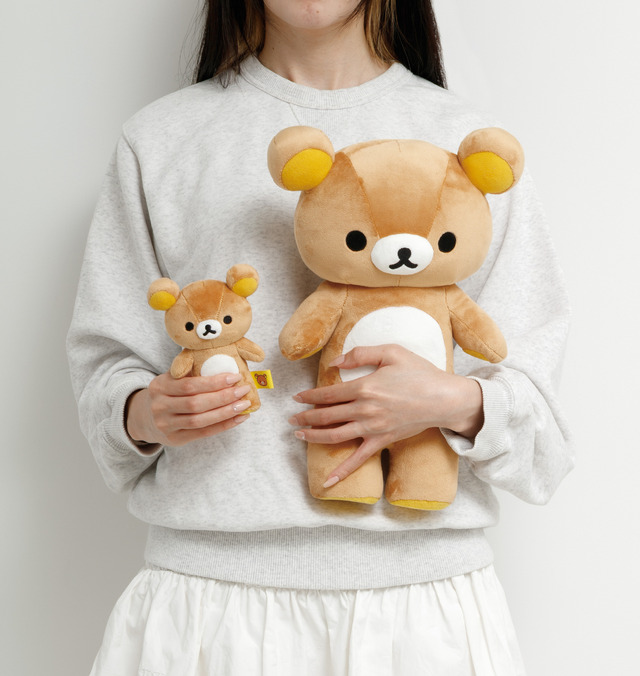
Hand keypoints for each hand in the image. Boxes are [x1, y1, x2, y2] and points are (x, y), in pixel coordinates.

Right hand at [126, 372, 251, 447]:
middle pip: (196, 404)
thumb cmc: (167, 393)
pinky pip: (204, 433)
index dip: (214, 382)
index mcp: (160, 386)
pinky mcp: (176, 439)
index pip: (189, 385)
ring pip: (200, 420)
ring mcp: (167, 425)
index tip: (234, 377)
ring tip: (244, 404)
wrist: (144, 417)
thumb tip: (227, 367)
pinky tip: (239, 418)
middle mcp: (160, 407)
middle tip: (243, 390)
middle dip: (223, 397)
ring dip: (226, 412)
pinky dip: (224, 425)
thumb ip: (191, 372)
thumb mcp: (170, 379)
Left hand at [288, 345, 483, 485]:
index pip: (328, 394)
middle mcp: (365, 409)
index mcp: (365, 387)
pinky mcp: (382, 441)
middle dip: (305, 417)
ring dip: (313, 437)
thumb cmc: (419, 373)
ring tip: (298, 435)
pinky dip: (342, 471)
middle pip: (326, 415)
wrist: (443, 398)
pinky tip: (328, 482)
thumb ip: (360, 353)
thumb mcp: (391, 352)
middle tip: (292, 419)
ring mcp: (372, 428)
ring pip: (334, 436)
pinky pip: (358, 460)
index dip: (309, 396)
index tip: (297, 398)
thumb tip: (335, 362)